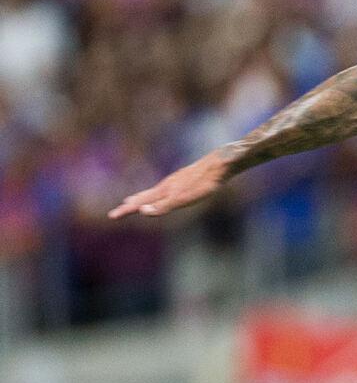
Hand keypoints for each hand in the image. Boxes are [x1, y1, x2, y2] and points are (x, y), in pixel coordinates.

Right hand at [109, 153, 231, 219]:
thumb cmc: (203, 184)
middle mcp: (166, 185)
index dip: (126, 210)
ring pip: (152, 192)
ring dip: (140, 198)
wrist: (219, 165)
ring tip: (131, 201)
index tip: (111, 216)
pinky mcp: (184, 180)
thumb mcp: (183, 198)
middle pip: (143, 197)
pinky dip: (155, 194)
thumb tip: (141, 211)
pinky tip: (160, 194)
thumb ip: (163, 206)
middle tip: (116, 212)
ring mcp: (174, 182)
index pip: (139, 203)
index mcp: (164, 191)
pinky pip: (164, 189)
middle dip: (129, 206)